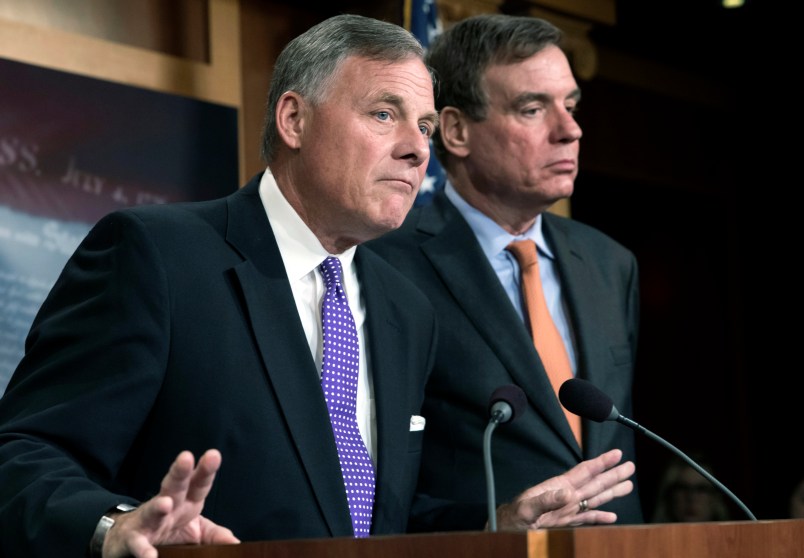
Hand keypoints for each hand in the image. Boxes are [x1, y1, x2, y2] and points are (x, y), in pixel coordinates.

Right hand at [102, 449, 239, 557]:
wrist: (128, 539)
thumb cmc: (168, 531)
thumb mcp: (195, 531)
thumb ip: (215, 535)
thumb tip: (235, 543)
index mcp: (186, 501)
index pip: (198, 483)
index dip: (206, 470)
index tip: (214, 455)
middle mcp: (168, 506)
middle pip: (174, 485)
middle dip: (180, 472)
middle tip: (185, 457)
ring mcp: (148, 521)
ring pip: (152, 510)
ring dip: (157, 507)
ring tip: (165, 504)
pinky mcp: (133, 539)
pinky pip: (138, 544)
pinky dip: (143, 549)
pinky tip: (149, 556)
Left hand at [495, 448, 634, 529]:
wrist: (507, 529)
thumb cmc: (513, 516)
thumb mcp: (528, 506)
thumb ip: (547, 499)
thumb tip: (568, 493)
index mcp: (558, 487)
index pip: (584, 471)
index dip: (601, 462)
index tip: (617, 453)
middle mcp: (566, 495)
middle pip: (594, 483)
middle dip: (613, 474)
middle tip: (631, 466)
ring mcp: (567, 508)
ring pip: (594, 498)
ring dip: (611, 492)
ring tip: (628, 485)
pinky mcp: (565, 522)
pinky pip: (586, 518)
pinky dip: (600, 517)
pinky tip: (612, 517)